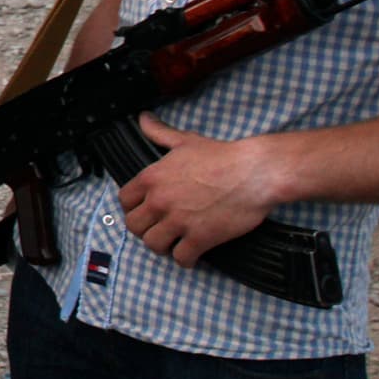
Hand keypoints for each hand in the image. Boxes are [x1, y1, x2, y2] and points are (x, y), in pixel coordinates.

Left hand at [118, 113, 289, 264]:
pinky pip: (181, 258)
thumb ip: (160, 133)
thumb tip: (144, 119)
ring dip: (162, 246)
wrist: (254, 172)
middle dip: (144, 229)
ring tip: (172, 242)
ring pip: (153, 245)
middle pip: (134, 226)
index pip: (124, 200)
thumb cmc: (223, 156)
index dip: (133, 207)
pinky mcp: (200, 238)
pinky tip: (191, 254)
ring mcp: (179, 221)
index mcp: (152, 178)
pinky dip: (185, 259)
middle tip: (158, 228)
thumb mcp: (186, 141)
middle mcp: (160, 201)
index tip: (143, 210)